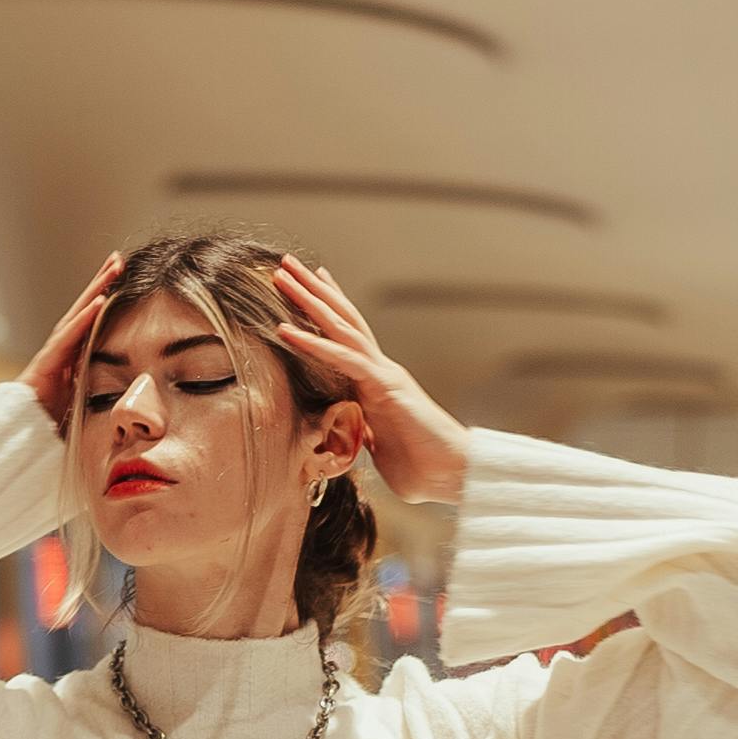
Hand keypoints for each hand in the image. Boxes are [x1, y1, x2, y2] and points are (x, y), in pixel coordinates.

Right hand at [20, 250, 124, 434]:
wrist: (19, 440)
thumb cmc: (48, 426)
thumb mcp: (81, 405)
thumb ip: (96, 392)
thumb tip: (126, 395)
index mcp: (70, 358)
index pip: (90, 323)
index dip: (104, 300)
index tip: (121, 279)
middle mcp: (60, 350)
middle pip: (83, 310)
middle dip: (101, 283)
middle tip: (118, 259)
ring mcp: (51, 354)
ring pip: (76, 316)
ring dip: (96, 290)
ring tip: (113, 270)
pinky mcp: (45, 363)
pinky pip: (67, 337)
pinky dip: (84, 318)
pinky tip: (100, 300)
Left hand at [267, 254, 466, 505]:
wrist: (454, 475)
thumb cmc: (421, 467)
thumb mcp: (377, 446)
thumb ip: (361, 431)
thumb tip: (345, 432)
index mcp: (377, 382)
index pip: (349, 337)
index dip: (329, 310)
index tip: (310, 284)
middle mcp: (380, 370)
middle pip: (343, 320)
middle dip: (313, 290)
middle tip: (286, 264)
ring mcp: (383, 374)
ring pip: (341, 327)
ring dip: (310, 300)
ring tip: (282, 275)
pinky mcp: (385, 387)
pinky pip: (343, 359)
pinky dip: (312, 343)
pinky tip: (285, 329)